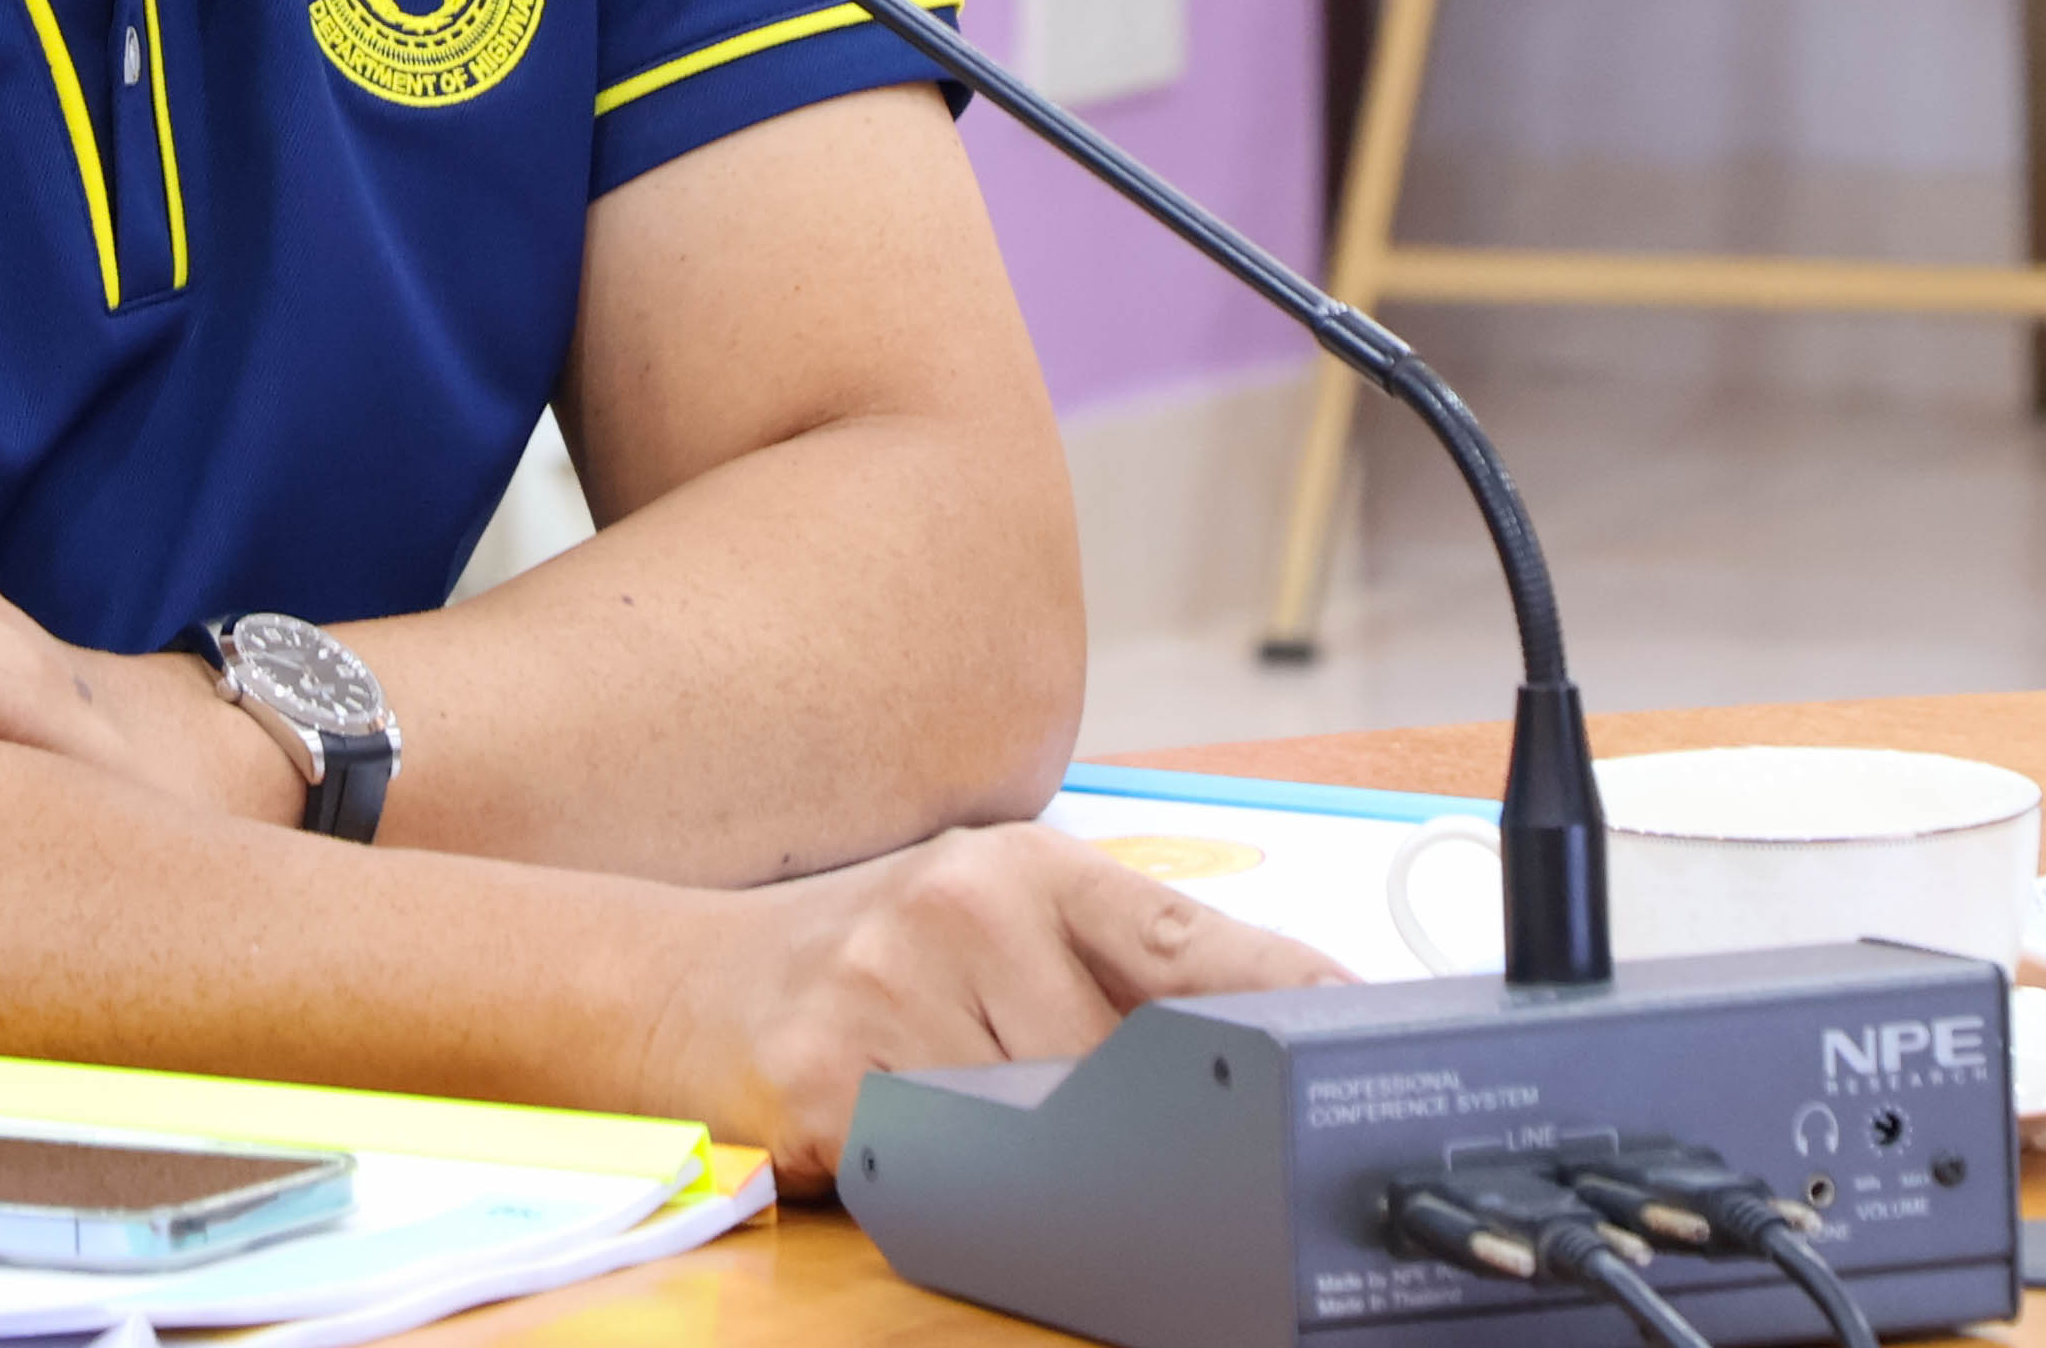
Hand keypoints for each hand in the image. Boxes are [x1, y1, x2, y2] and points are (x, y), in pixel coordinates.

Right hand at [642, 824, 1346, 1189]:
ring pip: (1044, 1135)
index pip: (1200, 944)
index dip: (1300, 1004)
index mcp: (1027, 865)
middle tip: (1100, 1123)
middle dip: (1134, 1121)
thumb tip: (1280, 1035)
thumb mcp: (990, 923)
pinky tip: (892, 1134)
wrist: (673, 980)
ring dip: (1027, 1159)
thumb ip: (1112, 966)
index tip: (1372, 1044)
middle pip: (1133, 1073)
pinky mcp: (826, 1080)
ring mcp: (888, 989)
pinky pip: (939, 1175)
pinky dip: (931, 1180)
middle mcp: (964, 906)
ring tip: (961, 1108)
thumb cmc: (859, 958)